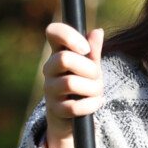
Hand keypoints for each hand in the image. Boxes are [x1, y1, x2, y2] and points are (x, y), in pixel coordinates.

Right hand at [40, 22, 105, 147]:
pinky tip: (97, 102)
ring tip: (97, 91)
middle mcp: (49, 69)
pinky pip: (74, 107)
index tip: (85, 49)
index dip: (69, 36)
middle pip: (63, 59)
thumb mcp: (91, 67)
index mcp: (58, 52)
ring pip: (70, 83)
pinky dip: (91, 105)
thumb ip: (94, 51)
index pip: (53, 32)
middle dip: (88, 68)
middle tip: (96, 76)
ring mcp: (50, 89)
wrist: (74, 116)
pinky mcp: (55, 109)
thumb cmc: (83, 85)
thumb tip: (98, 31)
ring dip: (92, 88)